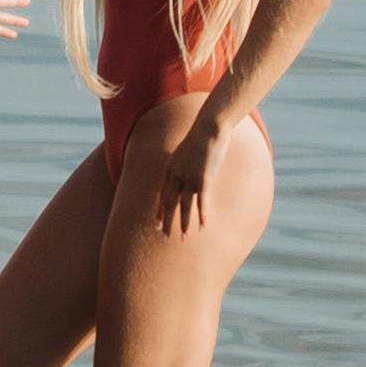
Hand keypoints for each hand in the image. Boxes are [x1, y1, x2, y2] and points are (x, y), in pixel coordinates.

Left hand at [147, 124, 229, 241]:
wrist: (209, 127)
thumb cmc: (200, 138)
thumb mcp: (186, 152)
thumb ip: (183, 164)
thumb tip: (185, 173)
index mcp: (170, 169)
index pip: (162, 194)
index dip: (159, 210)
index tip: (156, 224)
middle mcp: (176, 176)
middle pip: (169, 204)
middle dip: (166, 222)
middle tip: (164, 238)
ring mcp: (189, 178)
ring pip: (185, 206)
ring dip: (184, 224)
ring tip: (183, 239)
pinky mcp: (204, 180)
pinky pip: (202, 202)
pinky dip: (202, 216)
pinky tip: (202, 227)